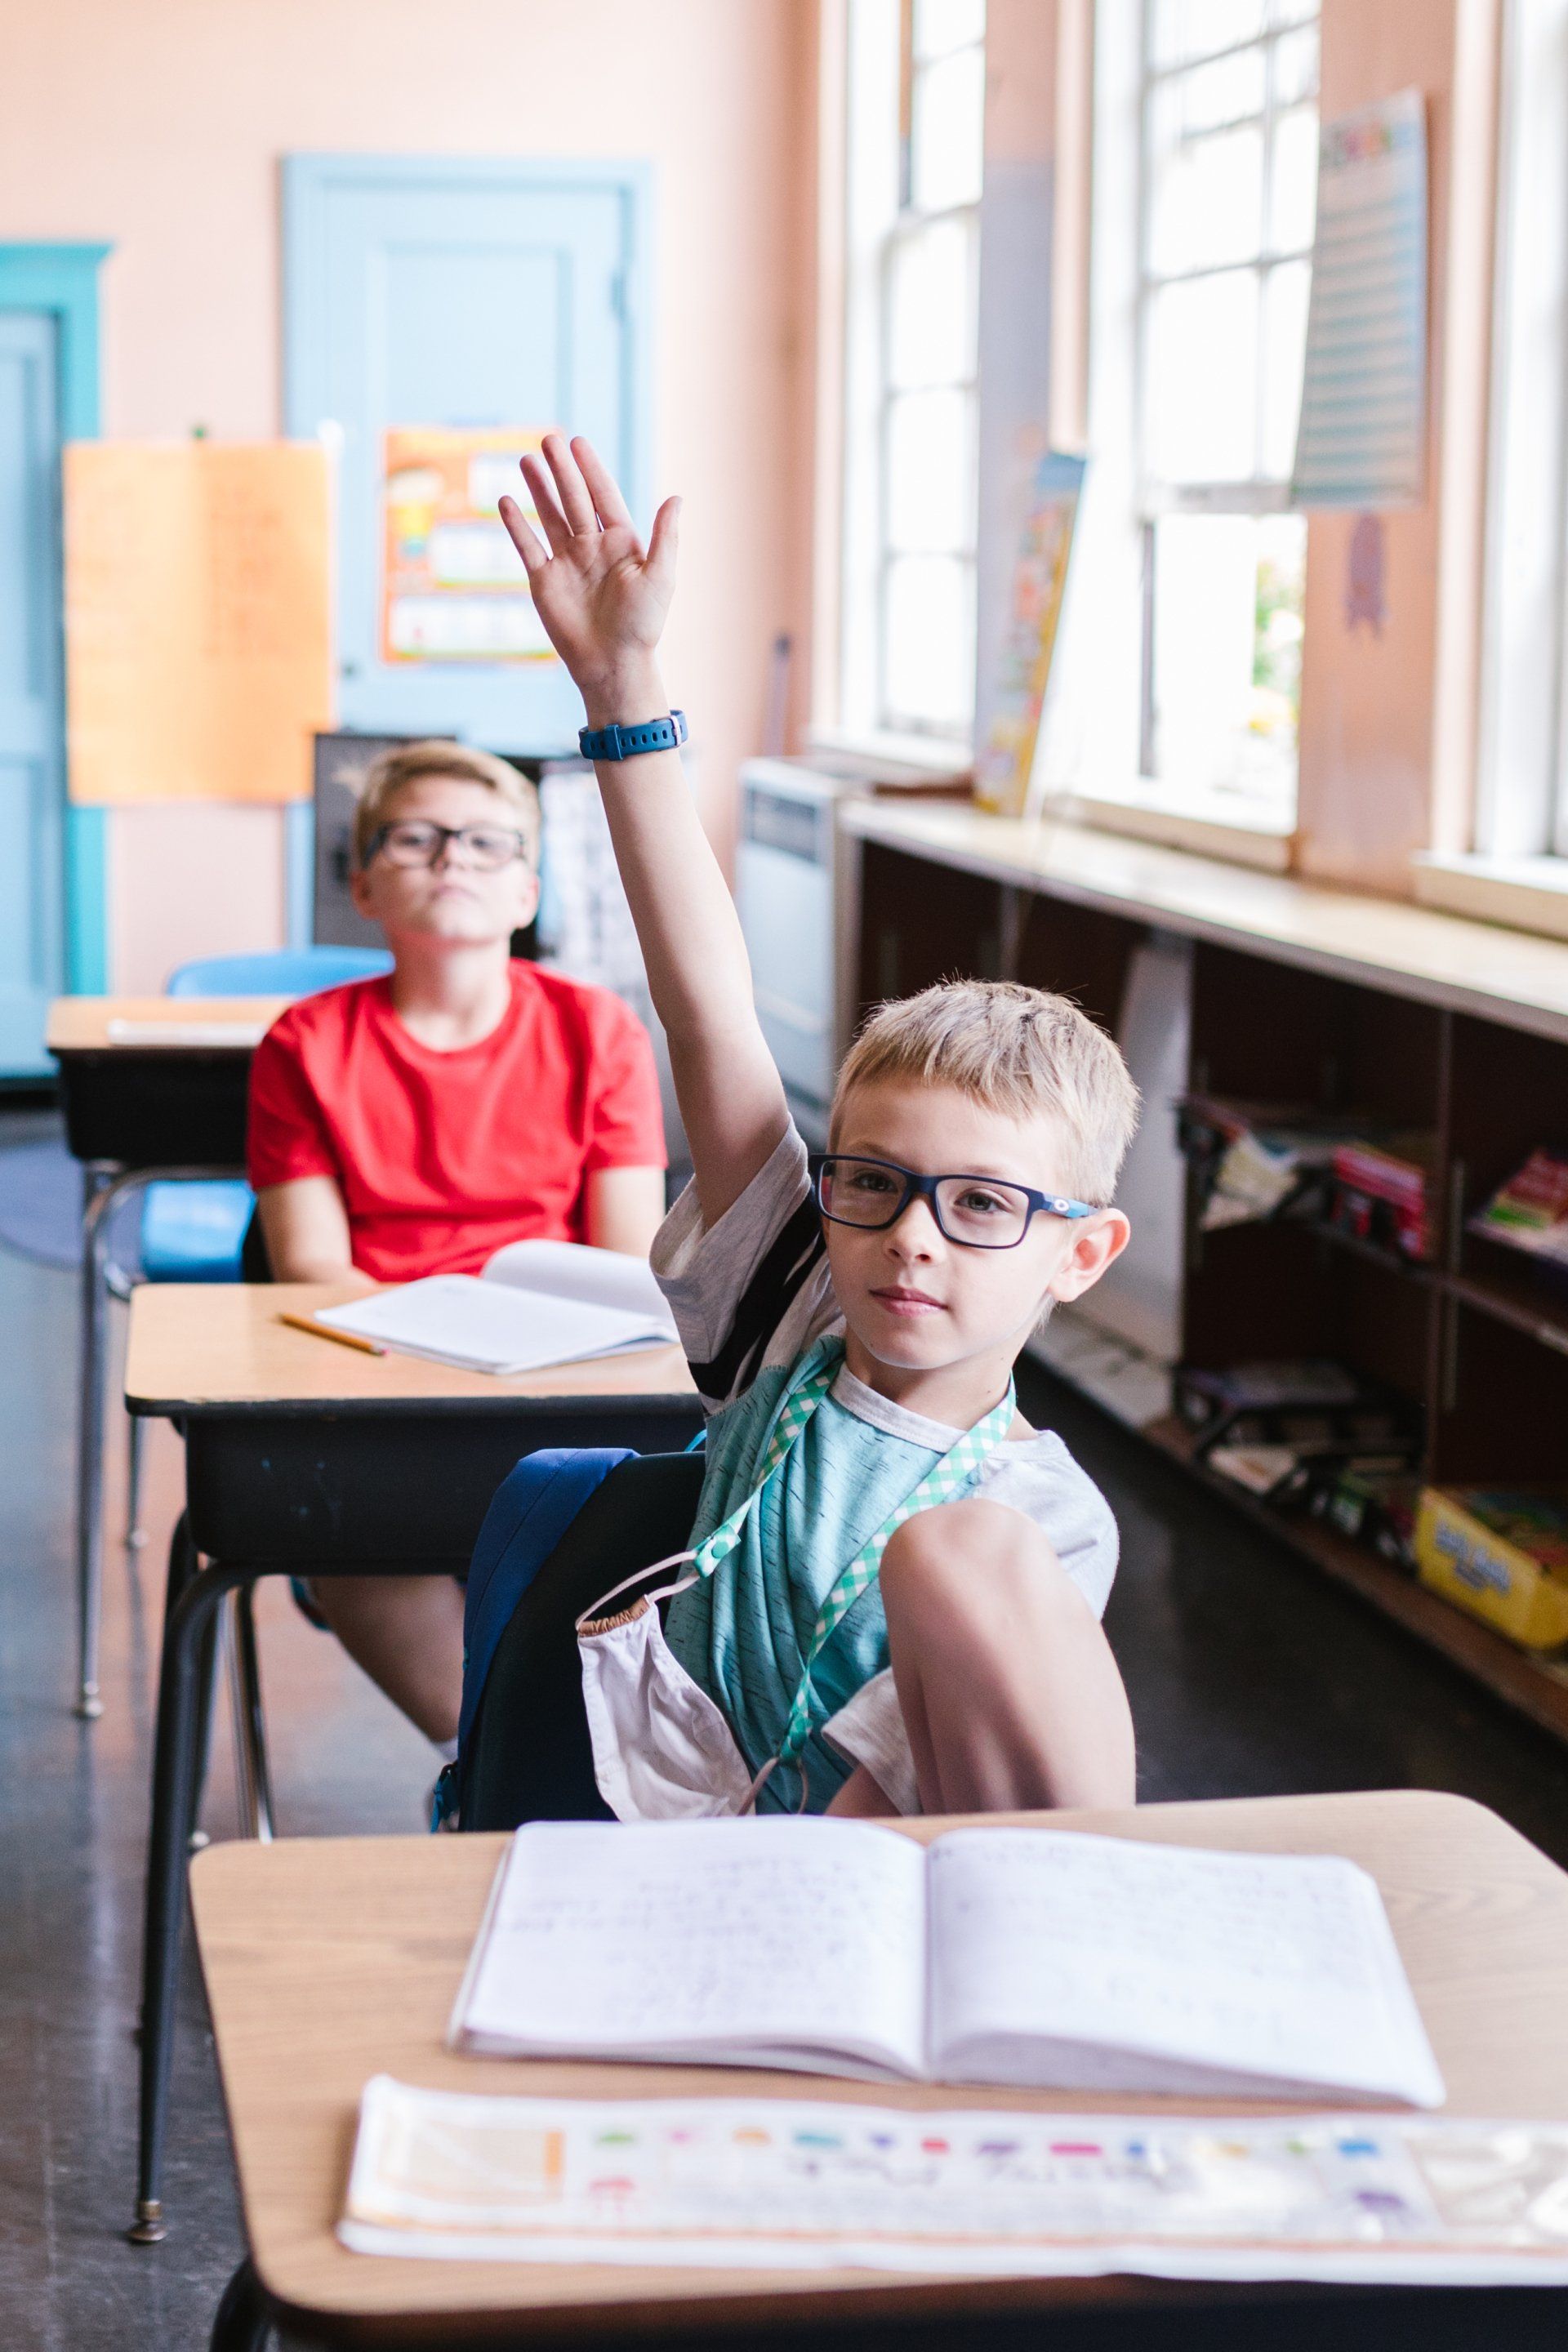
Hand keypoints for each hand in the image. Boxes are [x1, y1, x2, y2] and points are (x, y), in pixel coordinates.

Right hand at [499, 434, 678, 719]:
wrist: (612, 665)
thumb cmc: (642, 626)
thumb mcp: (661, 578)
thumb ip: (665, 537)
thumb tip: (677, 497)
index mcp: (622, 543)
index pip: (604, 496)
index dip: (591, 469)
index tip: (577, 443)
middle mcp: (592, 547)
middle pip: (574, 499)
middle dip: (562, 470)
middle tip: (548, 439)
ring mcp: (566, 562)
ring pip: (549, 516)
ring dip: (538, 489)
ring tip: (526, 459)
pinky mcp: (544, 581)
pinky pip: (528, 546)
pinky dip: (516, 525)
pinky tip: (506, 501)